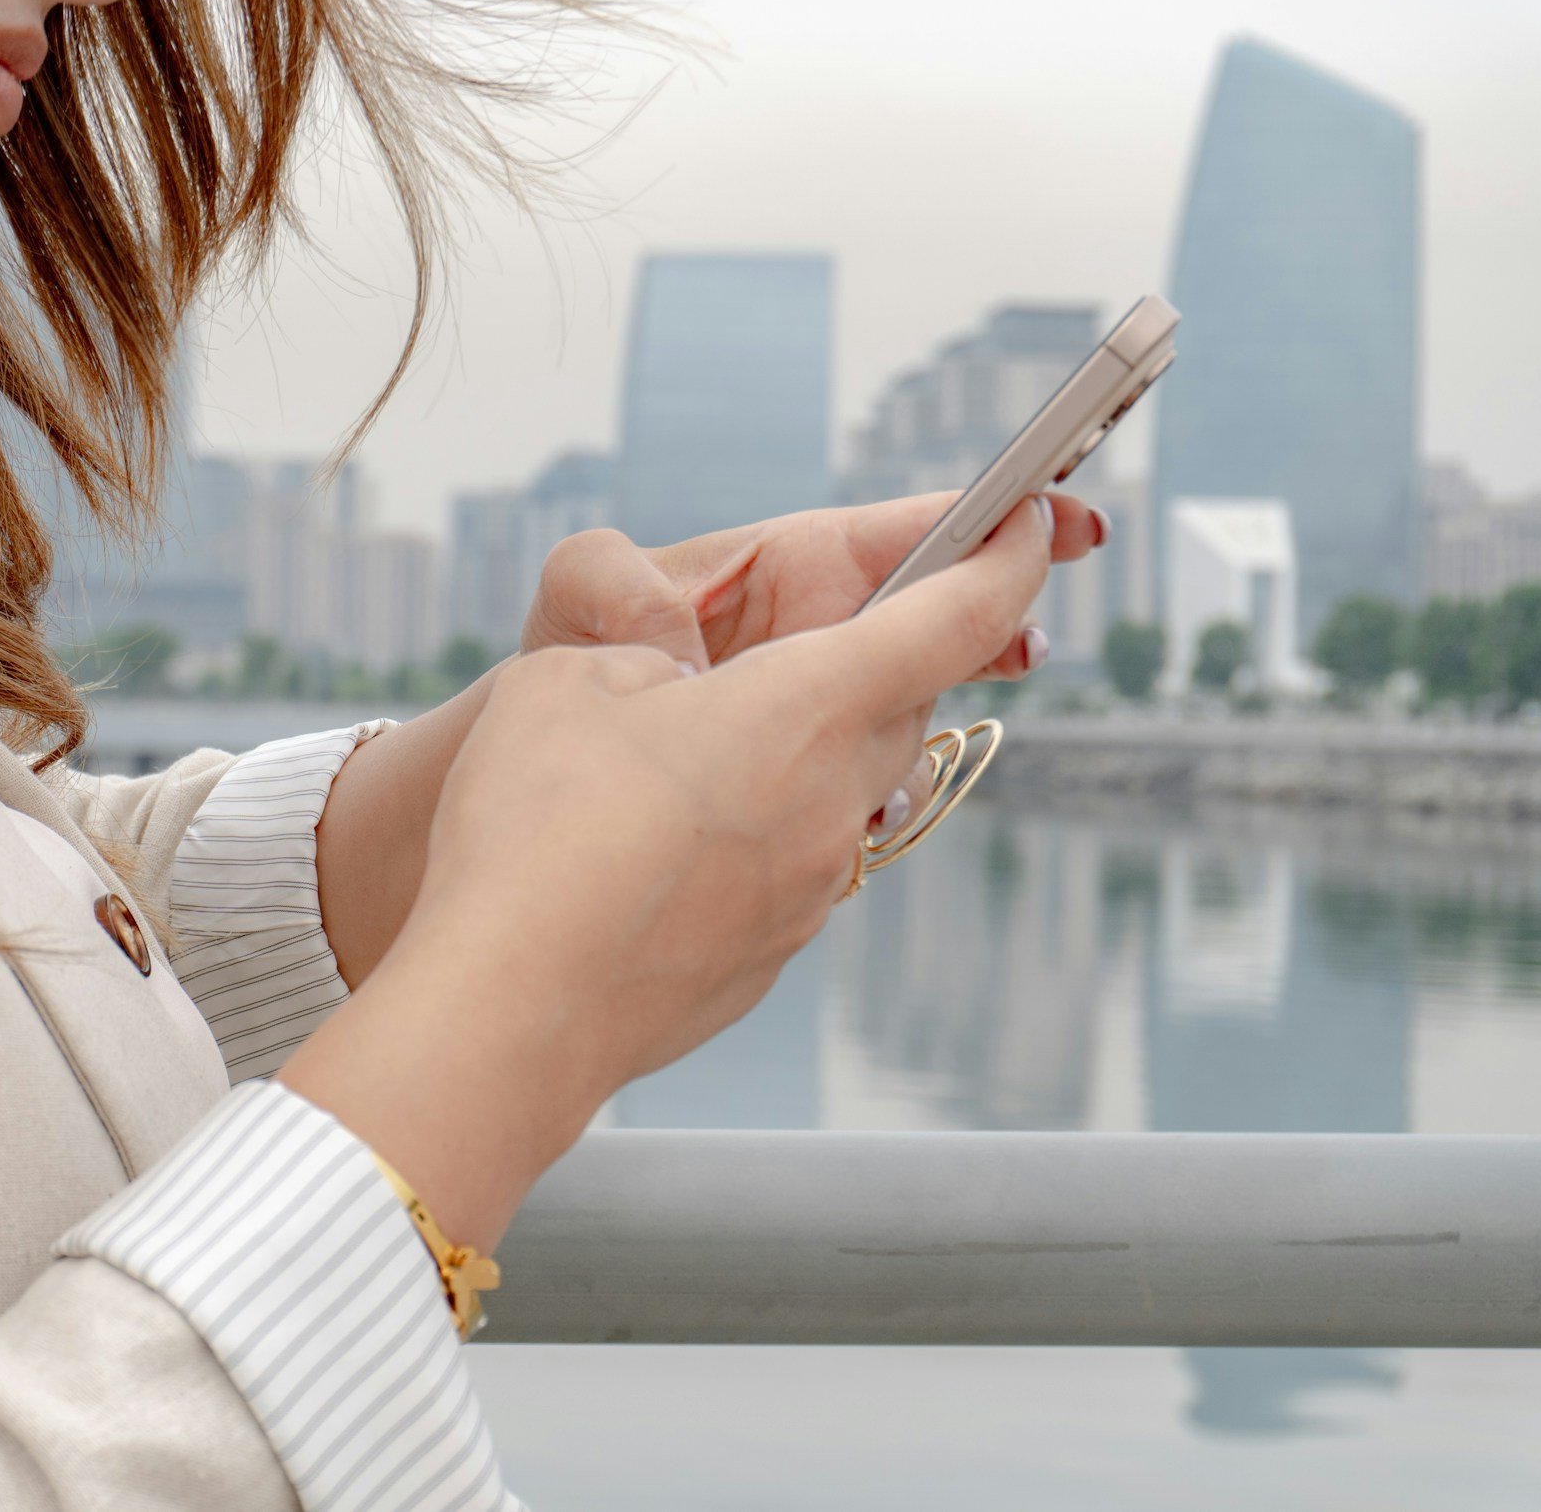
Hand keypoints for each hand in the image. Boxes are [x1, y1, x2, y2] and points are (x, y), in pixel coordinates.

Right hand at [283, 497, 1056, 1252]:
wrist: (511, 1009)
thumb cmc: (535, 832)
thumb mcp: (571, 676)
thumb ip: (646, 651)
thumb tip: (681, 687)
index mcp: (807, 705)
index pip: (956, 618)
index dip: (1005, 561)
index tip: (1029, 531)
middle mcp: (835, 798)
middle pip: (903, 707)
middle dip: (879, 660)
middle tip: (817, 635)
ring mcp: (811, 891)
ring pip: (845, 792)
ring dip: (801, 753)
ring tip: (701, 747)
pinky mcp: (769, 957)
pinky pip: (791, 868)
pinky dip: (754, 834)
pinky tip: (662, 842)